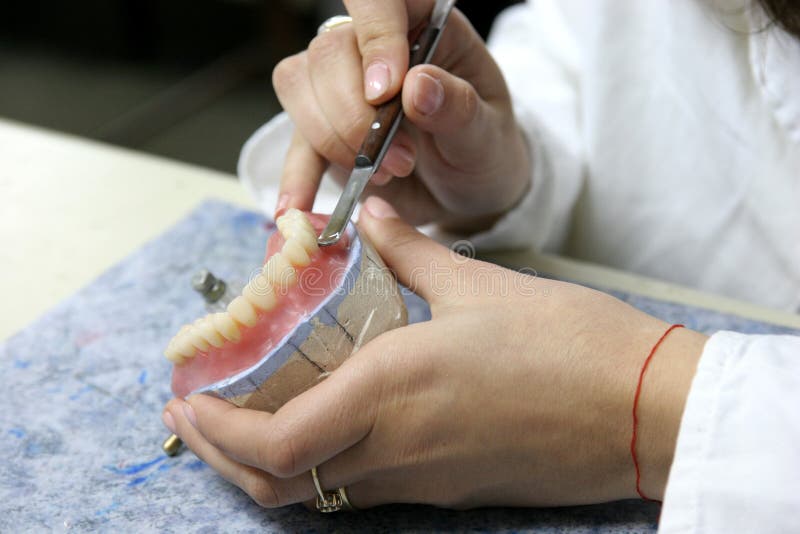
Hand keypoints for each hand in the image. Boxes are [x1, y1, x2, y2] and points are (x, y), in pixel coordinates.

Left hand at [163, 197, 705, 508]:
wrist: (643, 408)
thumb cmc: (568, 342)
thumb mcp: (480, 284)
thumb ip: (410, 252)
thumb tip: (374, 219)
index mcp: (393, 389)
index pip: (275, 441)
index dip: (216, 431)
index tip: (187, 401)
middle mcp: (397, 447)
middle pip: (278, 485)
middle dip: (220, 458)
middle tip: (194, 419)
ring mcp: (423, 480)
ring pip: (315, 495)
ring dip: (265, 465)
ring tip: (244, 421)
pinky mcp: (449, 491)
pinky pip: (362, 490)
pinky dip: (319, 467)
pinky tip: (321, 426)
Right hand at [273, 0, 530, 230]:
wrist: (469, 193)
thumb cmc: (485, 151)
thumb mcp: (487, 134)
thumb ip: (458, 108)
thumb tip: (417, 84)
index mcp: (423, 25)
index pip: (380, 1)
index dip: (375, 37)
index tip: (386, 92)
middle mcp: (374, 47)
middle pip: (329, 52)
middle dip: (357, 114)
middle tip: (402, 160)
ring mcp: (342, 86)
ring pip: (299, 85)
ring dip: (333, 139)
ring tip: (381, 176)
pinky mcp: (323, 130)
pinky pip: (295, 141)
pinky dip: (296, 175)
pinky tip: (298, 205)